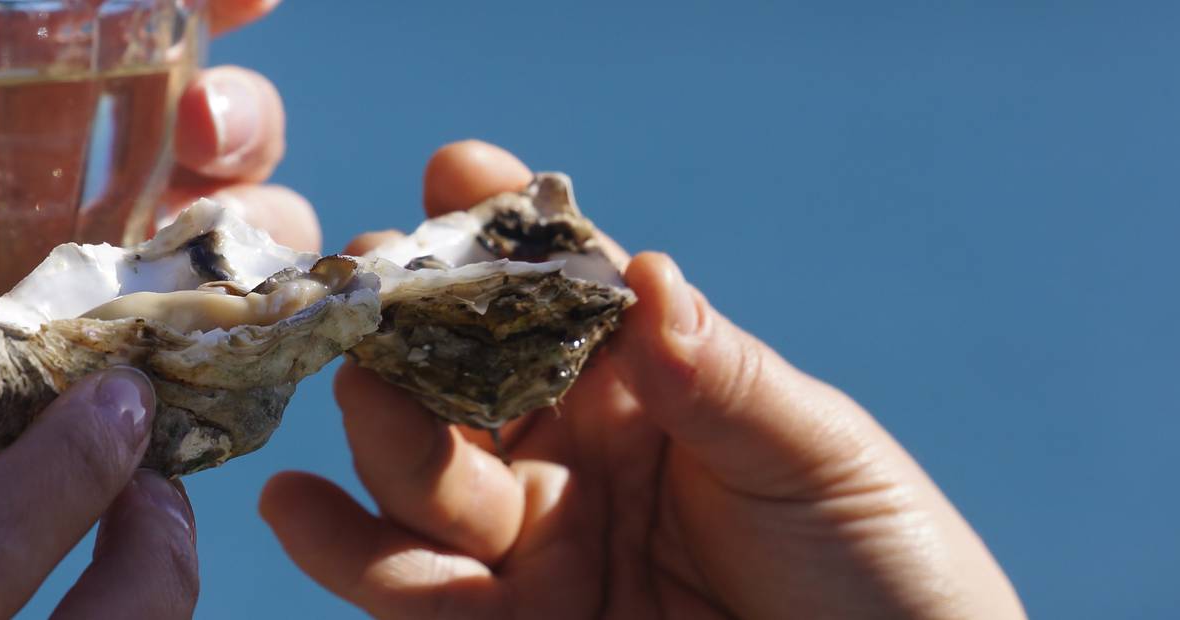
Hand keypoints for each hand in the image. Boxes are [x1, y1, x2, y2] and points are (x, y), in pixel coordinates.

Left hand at [0, 0, 299, 605]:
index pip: (129, 26)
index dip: (203, 1)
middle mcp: (60, 182)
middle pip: (217, 138)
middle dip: (239, 119)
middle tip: (200, 128)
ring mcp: (73, 290)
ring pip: (221, 254)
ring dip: (245, 249)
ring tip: (202, 265)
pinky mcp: (65, 394)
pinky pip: (174, 380)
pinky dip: (210, 375)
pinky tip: (201, 373)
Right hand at [258, 142, 1026, 617]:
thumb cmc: (884, 565)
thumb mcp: (816, 456)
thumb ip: (719, 378)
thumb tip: (648, 273)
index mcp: (647, 390)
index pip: (559, 297)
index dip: (505, 234)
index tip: (457, 171)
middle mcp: (574, 457)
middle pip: (466, 381)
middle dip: (416, 332)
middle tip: (375, 287)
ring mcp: (537, 547)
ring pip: (423, 481)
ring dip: (379, 435)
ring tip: (354, 387)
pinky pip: (415, 593)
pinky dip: (346, 551)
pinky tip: (296, 507)